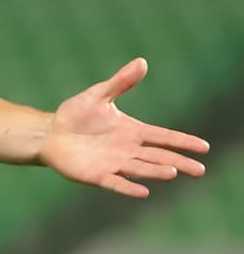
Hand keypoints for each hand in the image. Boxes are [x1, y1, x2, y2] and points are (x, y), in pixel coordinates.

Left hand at [41, 58, 209, 197]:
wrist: (50, 132)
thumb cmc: (76, 114)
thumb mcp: (99, 95)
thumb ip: (120, 82)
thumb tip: (142, 61)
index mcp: (132, 131)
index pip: (163, 137)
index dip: (183, 141)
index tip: (204, 147)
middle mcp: (128, 150)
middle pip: (158, 157)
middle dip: (179, 162)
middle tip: (200, 170)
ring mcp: (114, 163)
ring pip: (140, 168)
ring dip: (156, 171)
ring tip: (173, 172)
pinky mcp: (97, 175)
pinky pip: (116, 182)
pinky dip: (129, 186)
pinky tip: (143, 192)